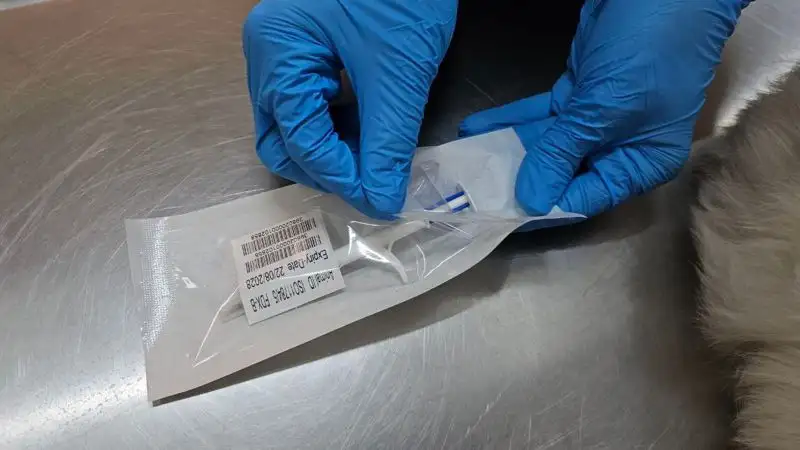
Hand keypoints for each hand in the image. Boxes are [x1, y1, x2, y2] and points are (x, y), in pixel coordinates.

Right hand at [243, 0, 456, 218]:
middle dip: (323, 168)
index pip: (299, 137)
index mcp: (277, 50)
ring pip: (293, 124)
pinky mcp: (305, 48)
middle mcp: (267, 53)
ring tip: (374, 162)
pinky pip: (310, 103)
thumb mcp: (398, 70)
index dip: (340, 176)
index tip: (379, 199)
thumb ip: (388, 141)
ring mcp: (283, 50)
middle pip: (280, 137)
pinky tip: (369, 133)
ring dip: (331, 150)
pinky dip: (338, 126)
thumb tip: (381, 199)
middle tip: (368, 185)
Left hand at [459, 0, 750, 217]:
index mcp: (640, 164)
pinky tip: (478, 127)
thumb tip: (531, 201)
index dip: (543, 207)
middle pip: (562, 175)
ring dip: (508, 150)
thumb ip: (563, 154)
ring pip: (547, 144)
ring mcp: (597, 119)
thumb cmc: (650, 53)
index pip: (584, 199)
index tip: (500, 215)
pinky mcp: (578, 93)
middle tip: (474, 191)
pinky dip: (512, 120)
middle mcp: (619, 148)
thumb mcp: (604, 110)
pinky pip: (541, 116)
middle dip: (519, 180)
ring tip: (467, 161)